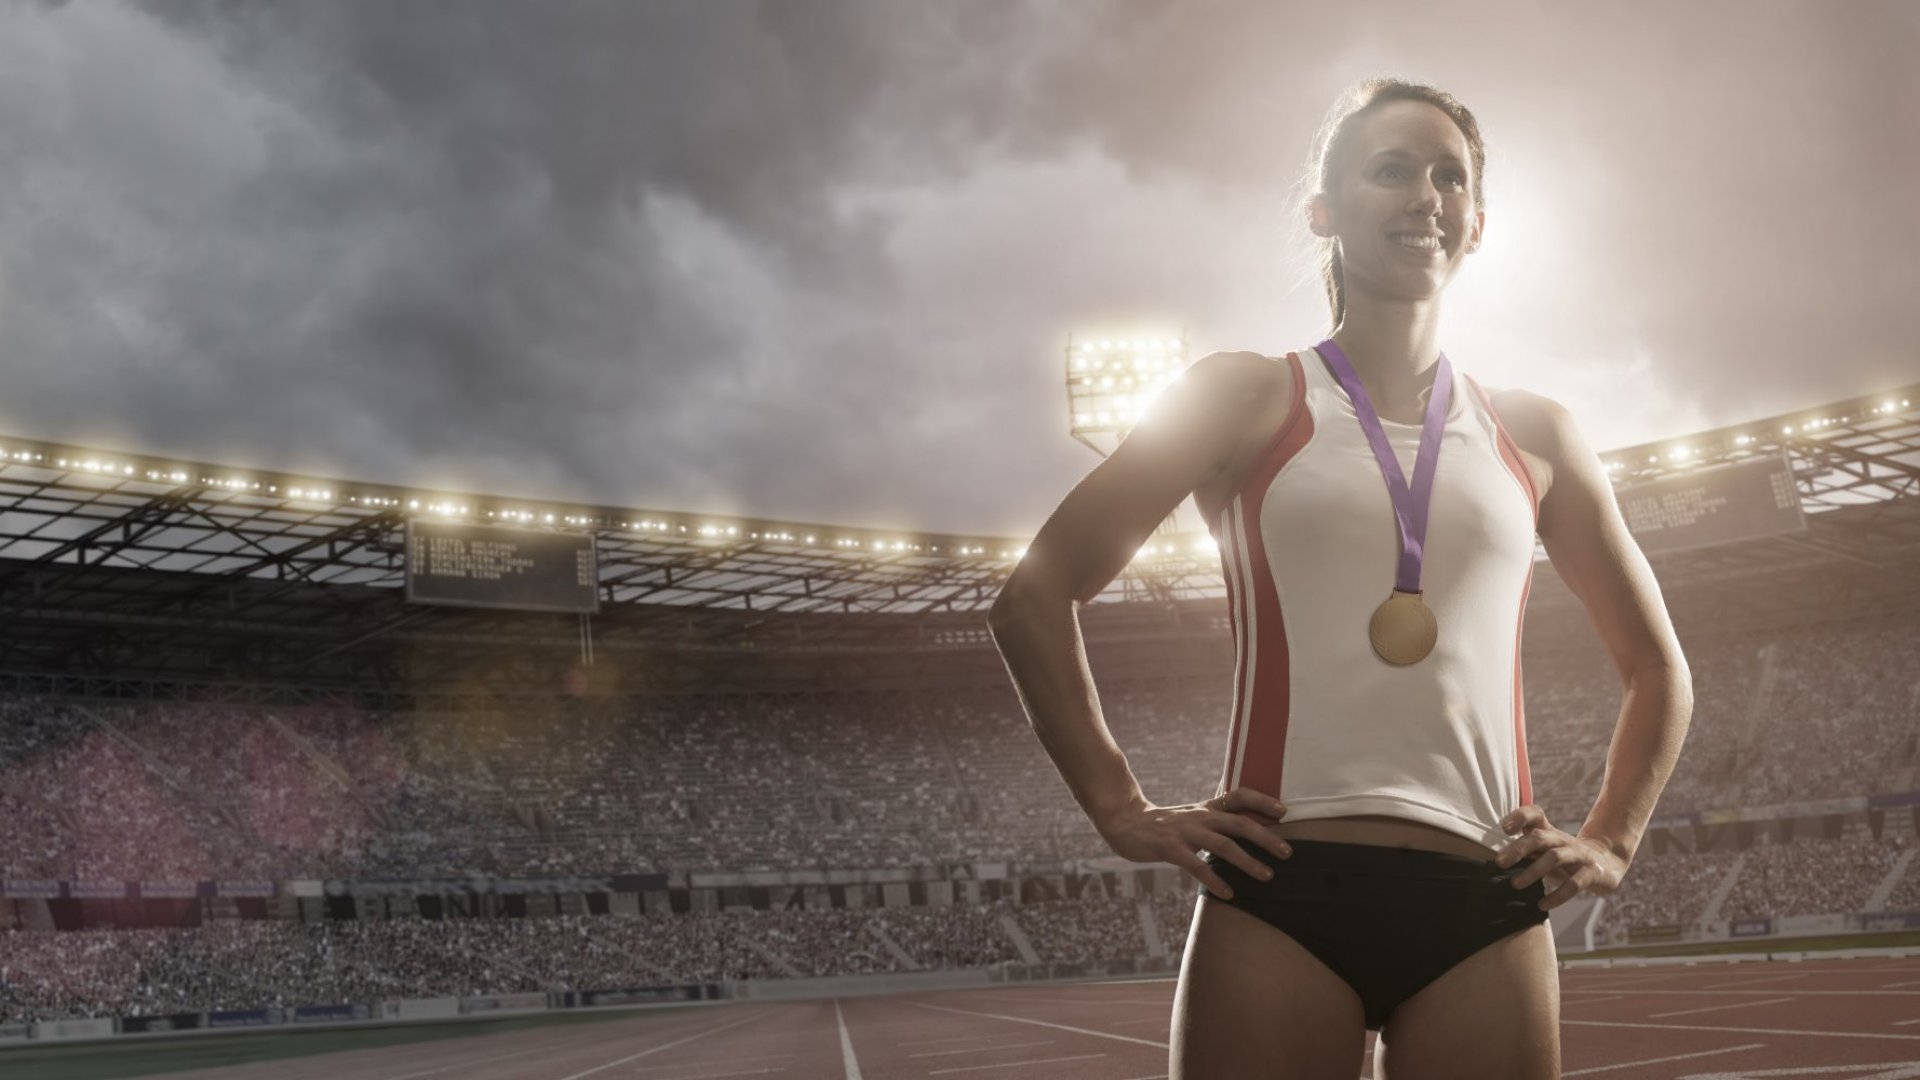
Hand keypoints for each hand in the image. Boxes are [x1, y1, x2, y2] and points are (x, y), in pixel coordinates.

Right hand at [1096, 787, 1292, 900]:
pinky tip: (1228, 893)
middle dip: (1266, 837)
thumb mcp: (1192, 818)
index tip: (1283, 811)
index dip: (1261, 800)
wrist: (1124, 822)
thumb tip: (1246, 834)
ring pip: (1223, 845)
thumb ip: (1215, 823)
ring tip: (1267, 876)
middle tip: (1288, 852)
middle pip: (1239, 822)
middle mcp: (1200, 816)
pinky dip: (1214, 879)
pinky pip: (1196, 865)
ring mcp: (1185, 831)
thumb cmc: (1163, 825)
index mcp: (1207, 808)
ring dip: (1248, 861)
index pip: (1238, 796)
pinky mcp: (1170, 848)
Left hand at [1493, 804, 1627, 911]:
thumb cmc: (1564, 857)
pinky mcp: (1592, 873)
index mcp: (1550, 832)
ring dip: (1534, 871)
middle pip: (1540, 837)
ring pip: (1555, 858)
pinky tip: (1542, 905)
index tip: (1504, 828)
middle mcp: (1563, 840)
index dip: (1520, 817)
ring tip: (1515, 884)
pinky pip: (1574, 884)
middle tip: (1499, 863)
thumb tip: (1494, 860)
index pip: (1535, 814)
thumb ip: (1524, 849)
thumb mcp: (1545, 849)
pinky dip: (1557, 895)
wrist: (1607, 863)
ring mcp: (1579, 855)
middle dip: (1519, 848)